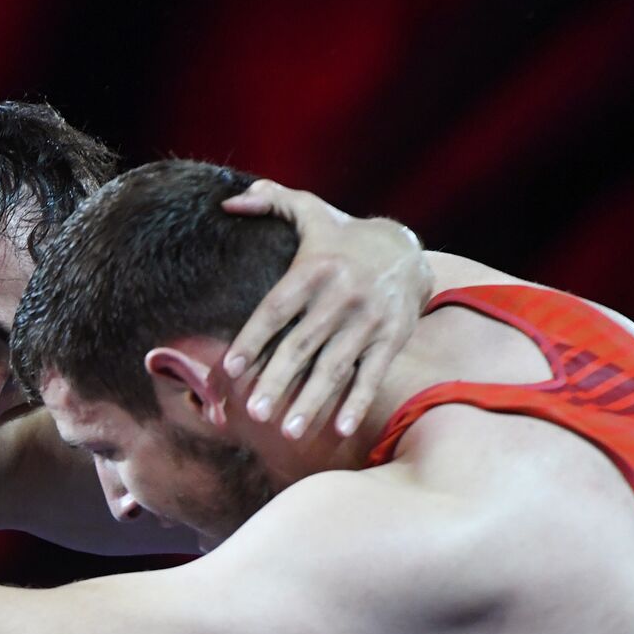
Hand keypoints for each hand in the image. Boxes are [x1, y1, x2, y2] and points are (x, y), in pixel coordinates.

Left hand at [217, 180, 431, 437]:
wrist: (406, 249)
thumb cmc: (343, 237)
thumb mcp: (310, 211)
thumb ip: (270, 201)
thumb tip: (227, 202)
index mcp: (315, 268)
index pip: (276, 308)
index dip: (252, 337)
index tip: (231, 367)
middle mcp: (341, 296)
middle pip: (302, 345)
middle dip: (277, 381)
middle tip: (254, 413)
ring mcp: (368, 320)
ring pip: (334, 367)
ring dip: (312, 401)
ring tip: (288, 431)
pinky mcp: (391, 338)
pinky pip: (372, 375)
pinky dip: (357, 402)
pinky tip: (340, 429)